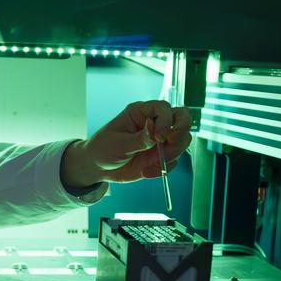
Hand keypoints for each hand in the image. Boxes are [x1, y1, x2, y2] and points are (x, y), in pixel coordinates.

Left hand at [60, 100, 193, 187]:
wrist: (98, 168)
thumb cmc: (103, 149)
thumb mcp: (119, 144)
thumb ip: (139, 138)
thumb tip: (154, 128)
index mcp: (141, 112)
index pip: (164, 108)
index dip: (166, 121)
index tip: (159, 137)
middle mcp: (154, 123)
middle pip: (181, 118)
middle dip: (181, 131)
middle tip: (171, 143)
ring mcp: (160, 140)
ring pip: (182, 140)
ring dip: (172, 154)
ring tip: (153, 165)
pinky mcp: (160, 155)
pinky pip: (174, 160)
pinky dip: (164, 168)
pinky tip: (147, 172)